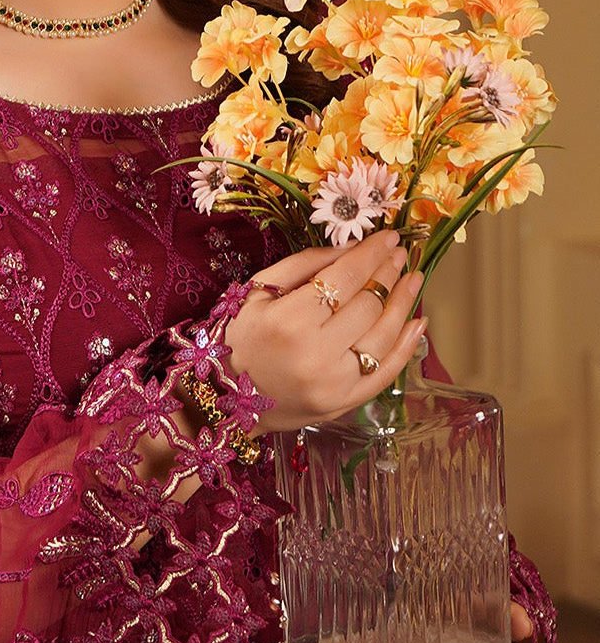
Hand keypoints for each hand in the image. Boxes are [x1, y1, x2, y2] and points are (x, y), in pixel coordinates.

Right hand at [225, 231, 426, 434]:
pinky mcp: (343, 404)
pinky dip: (406, 347)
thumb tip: (352, 249)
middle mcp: (315, 355)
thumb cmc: (240, 341)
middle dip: (388, 274)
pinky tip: (416, 322)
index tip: (388, 238)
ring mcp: (333, 384)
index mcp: (289, 322)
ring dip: (404, 303)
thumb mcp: (258, 293)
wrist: (226, 401)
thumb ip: (303, 265)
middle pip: (368, 305)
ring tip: (412, 280)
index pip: (345, 279)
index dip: (371, 255)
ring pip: (383, 336)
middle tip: (398, 256)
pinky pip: (385, 373)